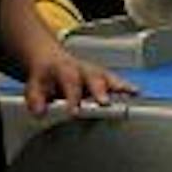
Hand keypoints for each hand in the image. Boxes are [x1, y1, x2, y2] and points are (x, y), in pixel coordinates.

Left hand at [20, 46, 134, 116]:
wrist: (51, 60)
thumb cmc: (46, 76)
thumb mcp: (35, 86)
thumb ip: (36, 99)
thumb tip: (39, 112)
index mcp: (63, 69)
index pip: (69, 82)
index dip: (72, 97)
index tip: (74, 112)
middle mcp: (82, 69)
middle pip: (93, 78)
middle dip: (100, 90)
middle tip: (104, 102)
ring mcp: (96, 72)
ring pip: (109, 77)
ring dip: (119, 86)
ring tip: (131, 94)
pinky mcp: (105, 77)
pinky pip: (118, 81)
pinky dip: (128, 87)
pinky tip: (137, 93)